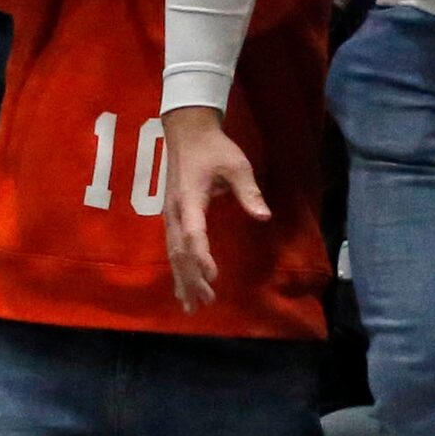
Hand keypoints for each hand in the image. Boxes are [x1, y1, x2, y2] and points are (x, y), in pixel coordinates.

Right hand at [163, 106, 262, 311]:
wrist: (186, 131)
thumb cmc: (214, 148)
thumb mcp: (237, 166)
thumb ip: (249, 192)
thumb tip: (264, 216)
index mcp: (190, 199)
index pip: (194, 234)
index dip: (202, 257)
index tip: (213, 277)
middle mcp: (175, 211)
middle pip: (179, 250)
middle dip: (191, 278)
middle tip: (206, 302)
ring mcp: (170, 214)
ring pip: (172, 252)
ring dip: (182, 278)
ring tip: (191, 304)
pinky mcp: (172, 216)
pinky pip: (172, 247)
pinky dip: (178, 268)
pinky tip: (183, 284)